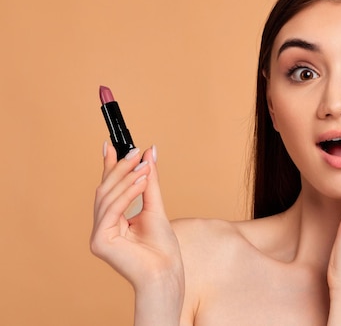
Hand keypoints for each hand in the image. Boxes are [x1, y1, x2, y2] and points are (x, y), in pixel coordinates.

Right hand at [90, 143, 183, 291]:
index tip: (112, 144)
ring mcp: (98, 235)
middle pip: (105, 190)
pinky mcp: (99, 241)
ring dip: (126, 178)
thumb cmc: (162, 247)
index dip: (109, 166)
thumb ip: (149, 181)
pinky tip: (141, 181)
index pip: (109, 188)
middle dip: (120, 168)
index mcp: (112, 221)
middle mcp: (102, 227)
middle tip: (136, 152)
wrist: (165, 272)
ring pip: (107, 197)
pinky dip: (127, 193)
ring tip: (143, 166)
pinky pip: (112, 210)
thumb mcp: (155, 206)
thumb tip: (149, 152)